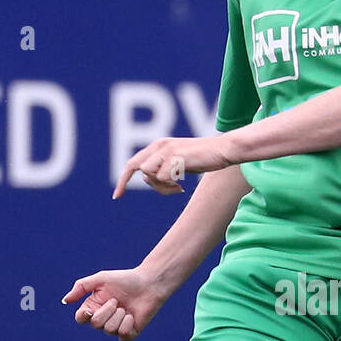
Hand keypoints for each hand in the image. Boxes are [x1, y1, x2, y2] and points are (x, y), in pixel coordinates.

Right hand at [61, 267, 167, 340]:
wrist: (149, 284)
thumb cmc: (125, 280)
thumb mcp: (101, 279)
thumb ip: (81, 287)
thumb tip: (65, 301)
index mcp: (93, 307)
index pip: (80, 318)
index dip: (85, 315)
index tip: (91, 308)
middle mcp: (103, 319)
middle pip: (96, 324)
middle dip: (107, 311)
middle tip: (116, 300)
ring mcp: (115, 327)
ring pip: (109, 329)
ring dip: (119, 315)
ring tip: (125, 307)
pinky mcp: (129, 333)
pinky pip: (122, 335)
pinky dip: (127, 323)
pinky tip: (132, 315)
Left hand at [112, 137, 229, 198]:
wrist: (223, 150)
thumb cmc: (204, 158)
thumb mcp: (179, 162)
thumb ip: (163, 168)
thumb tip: (150, 180)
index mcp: (159, 145)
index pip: (133, 162)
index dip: (123, 179)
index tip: (117, 196)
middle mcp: (160, 145)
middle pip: (138, 168)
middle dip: (149, 185)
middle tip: (168, 191)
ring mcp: (167, 150)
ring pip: (149, 174)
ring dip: (161, 186)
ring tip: (177, 187)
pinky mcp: (176, 157)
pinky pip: (163, 177)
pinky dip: (170, 186)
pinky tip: (182, 186)